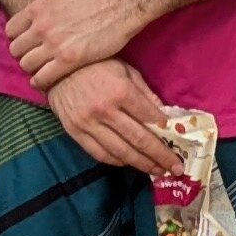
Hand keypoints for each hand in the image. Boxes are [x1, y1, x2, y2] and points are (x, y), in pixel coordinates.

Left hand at [2, 0, 149, 88]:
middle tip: (36, 60)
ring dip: (33, 70)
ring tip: (43, 71)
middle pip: (15, 50)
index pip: (10, 30)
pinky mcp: (68, 60)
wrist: (122, 4)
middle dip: (24, 56)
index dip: (18, 39)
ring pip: (26, 66)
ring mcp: (53, 43)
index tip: (29, 44)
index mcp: (38, 8)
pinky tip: (50, 80)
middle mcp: (41, 25)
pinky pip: (42, 78)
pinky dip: (43, 82)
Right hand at [50, 58, 177, 175]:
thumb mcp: (125, 70)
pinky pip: (99, 154)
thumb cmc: (96, 64)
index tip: (179, 146)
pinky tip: (130, 163)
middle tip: (176, 168)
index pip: (150, 119)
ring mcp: (88, 123)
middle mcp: (105, 110)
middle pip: (139, 140)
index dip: (167, 134)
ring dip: (141, 164)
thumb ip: (145, 94)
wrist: (56, 68)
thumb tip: (165, 117)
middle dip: (160, 156)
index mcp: (121, 91)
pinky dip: (117, 161)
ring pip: (120, 151)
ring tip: (157, 170)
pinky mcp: (75, 132)